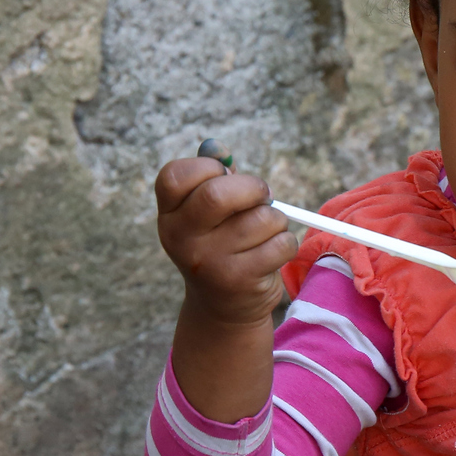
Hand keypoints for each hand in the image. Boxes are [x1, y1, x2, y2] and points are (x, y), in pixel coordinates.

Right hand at [155, 157, 296, 326]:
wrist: (223, 308)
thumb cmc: (222, 242)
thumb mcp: (208, 212)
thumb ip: (214, 175)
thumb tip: (216, 147)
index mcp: (169, 215)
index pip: (176, 176)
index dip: (208, 167)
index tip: (223, 177)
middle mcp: (180, 239)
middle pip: (218, 194)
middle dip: (254, 188)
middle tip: (262, 197)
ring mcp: (208, 262)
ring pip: (262, 218)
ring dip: (275, 220)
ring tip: (264, 232)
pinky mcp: (238, 280)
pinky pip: (280, 243)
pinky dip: (286, 243)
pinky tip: (272, 254)